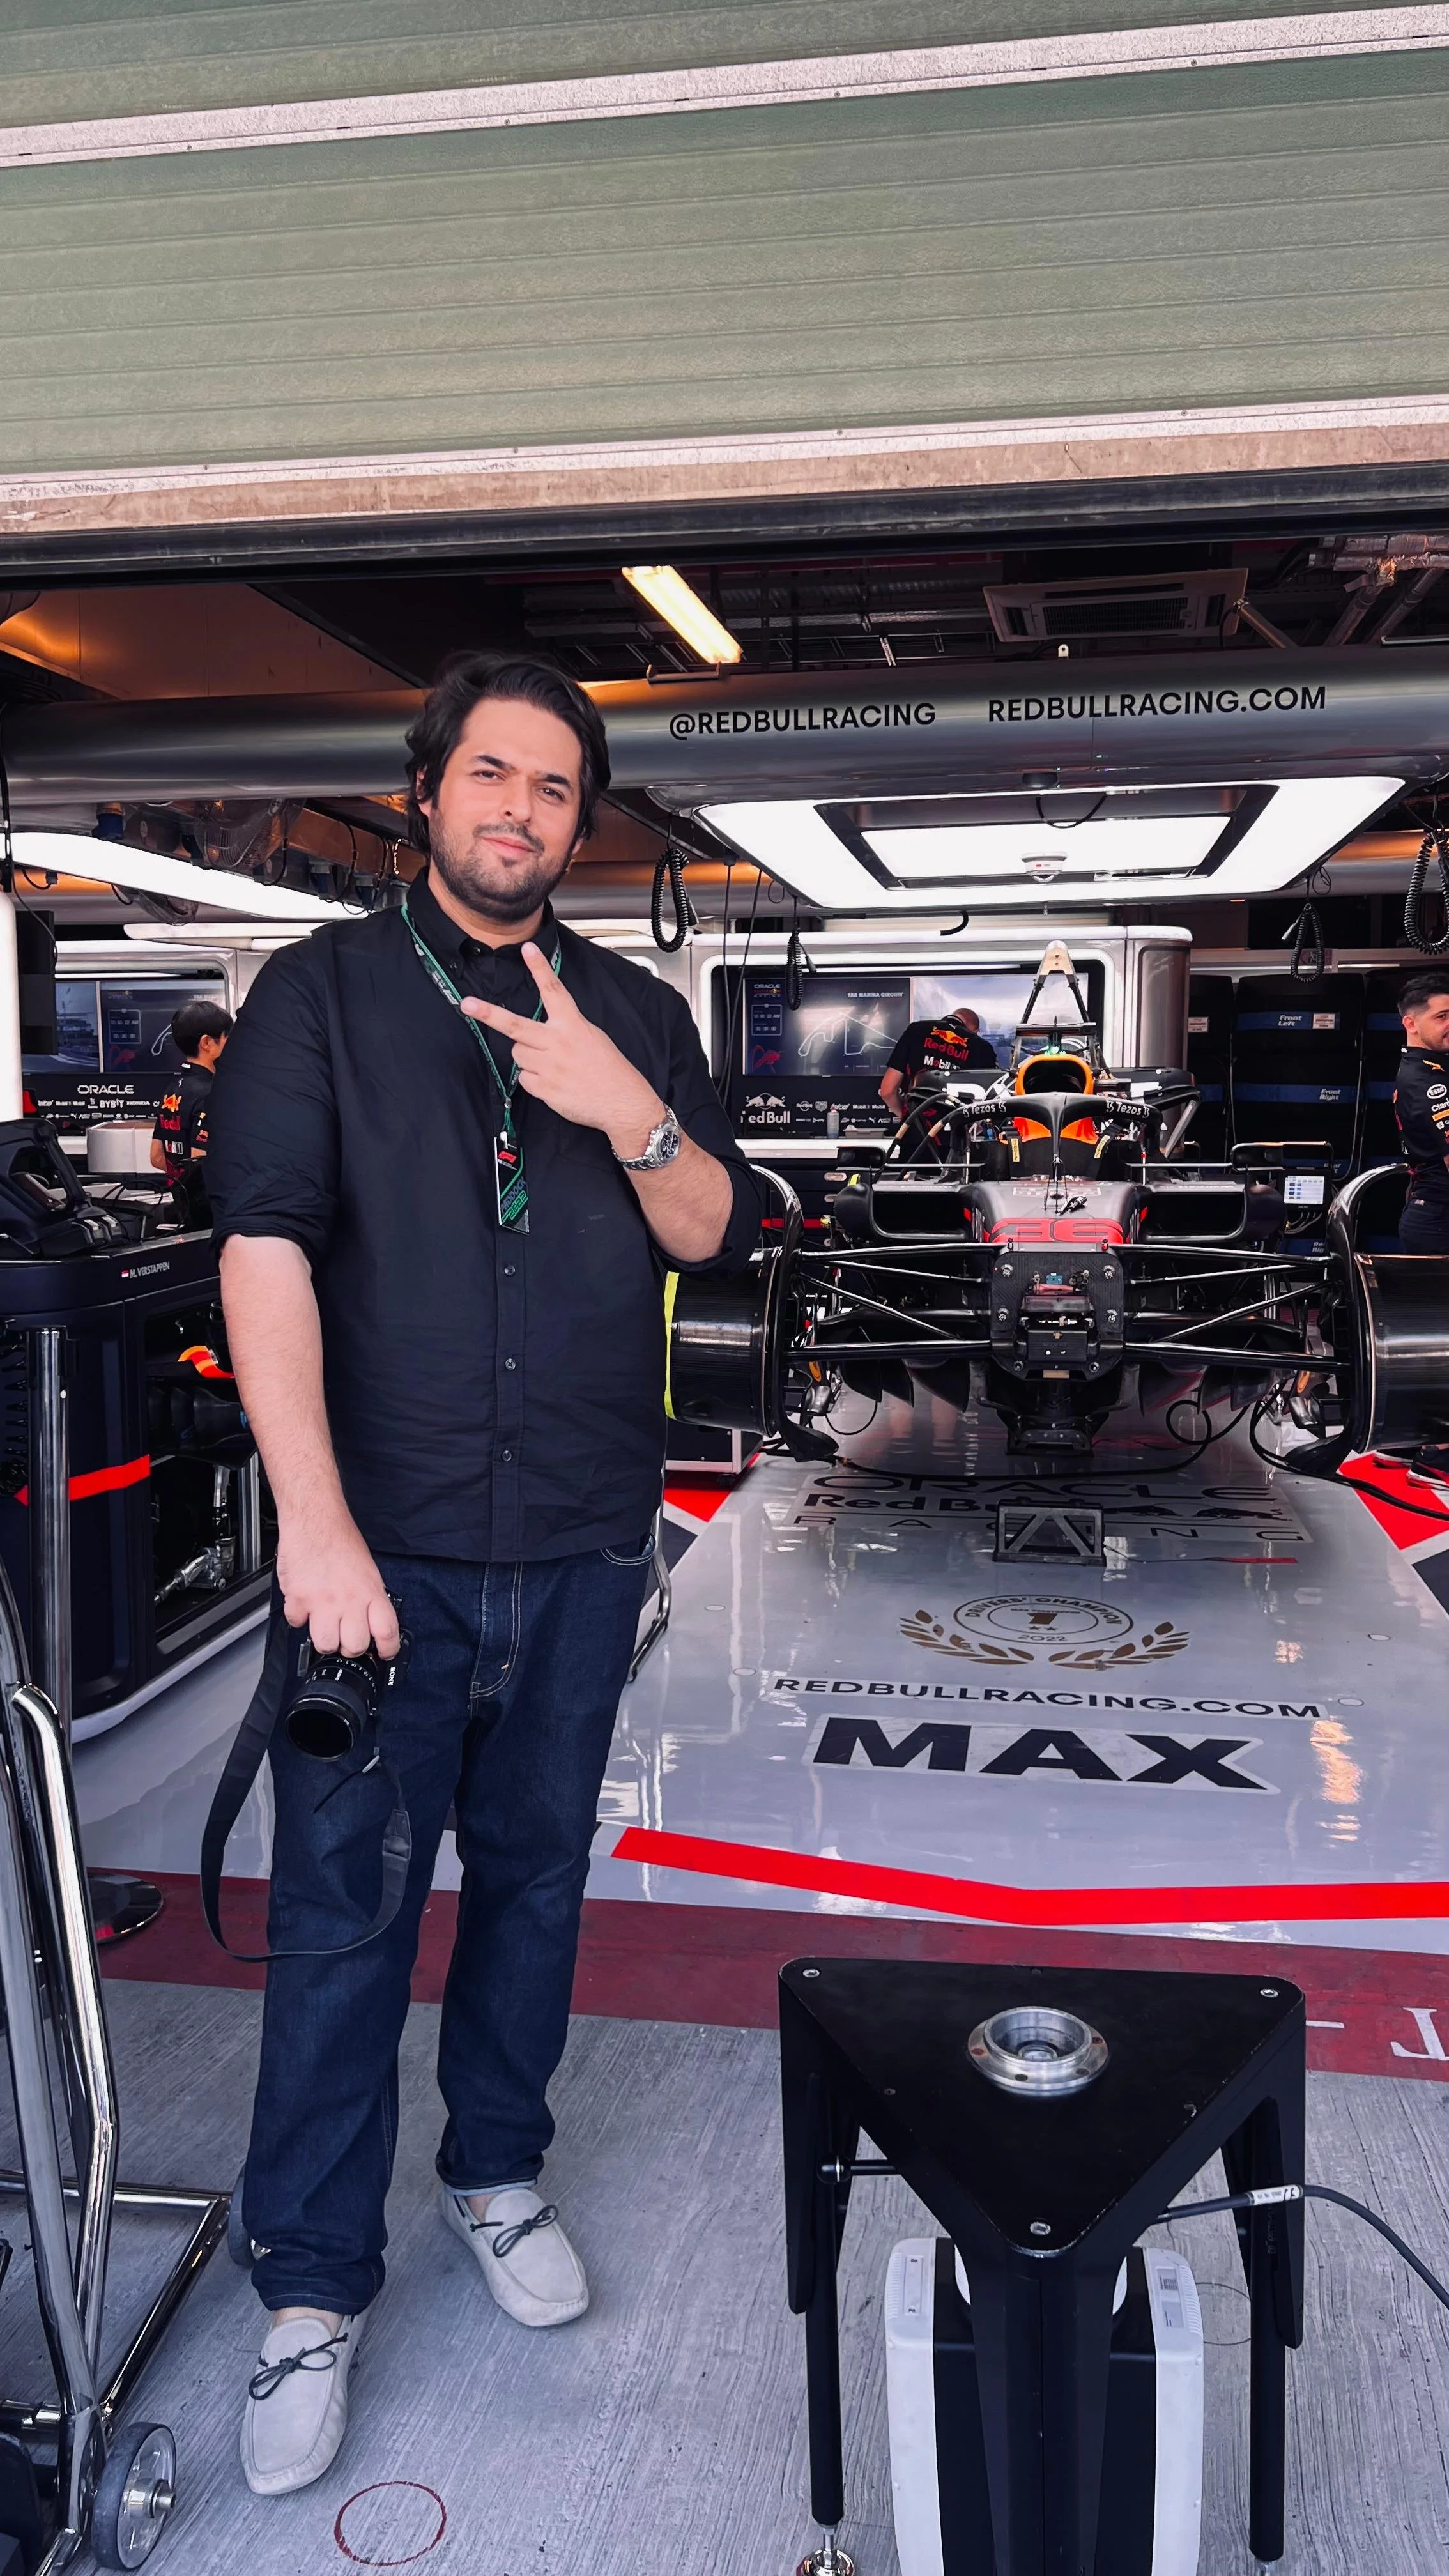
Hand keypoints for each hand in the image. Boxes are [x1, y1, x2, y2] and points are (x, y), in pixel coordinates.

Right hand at [276, 1511, 399, 1659]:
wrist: (315, 1520)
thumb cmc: (341, 1540)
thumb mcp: (368, 1571)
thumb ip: (370, 1598)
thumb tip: (372, 1623)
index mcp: (371, 1592)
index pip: (387, 1632)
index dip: (388, 1649)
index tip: (384, 1652)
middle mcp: (349, 1600)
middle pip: (354, 1646)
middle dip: (350, 1646)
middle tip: (345, 1636)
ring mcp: (323, 1602)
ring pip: (325, 1644)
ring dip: (324, 1638)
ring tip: (323, 1624)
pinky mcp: (298, 1599)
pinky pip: (296, 1624)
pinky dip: (298, 1617)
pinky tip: (303, 1604)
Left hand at [462, 945, 663, 1157]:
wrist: (622, 1102)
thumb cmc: (609, 1068)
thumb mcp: (592, 1036)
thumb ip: (565, 1028)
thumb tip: (539, 1030)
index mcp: (573, 1025)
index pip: (553, 991)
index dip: (540, 968)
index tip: (527, 949)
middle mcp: (558, 1043)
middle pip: (515, 1025)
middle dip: (488, 1014)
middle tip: (467, 1004)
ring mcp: (549, 1066)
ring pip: (517, 1053)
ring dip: (527, 1057)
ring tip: (551, 1065)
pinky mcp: (544, 1088)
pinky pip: (524, 1078)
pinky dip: (534, 1080)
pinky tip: (553, 1082)